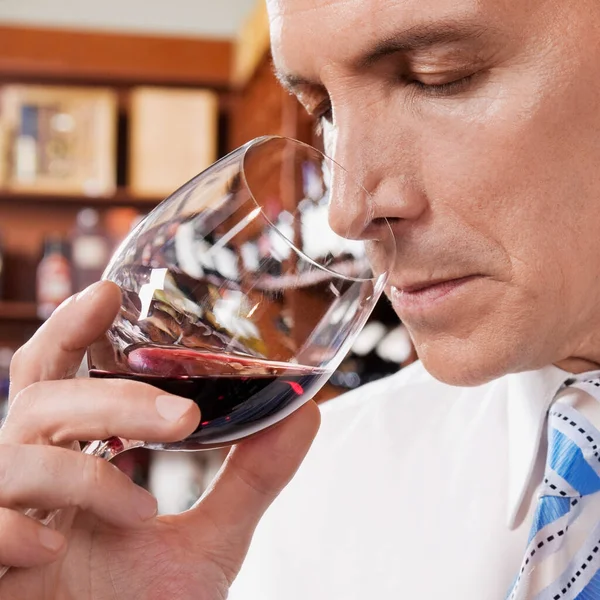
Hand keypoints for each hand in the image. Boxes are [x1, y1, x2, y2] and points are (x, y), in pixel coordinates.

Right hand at [0, 282, 319, 599]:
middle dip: (110, 399)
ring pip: (14, 454)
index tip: (109, 292)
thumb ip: (251, 477)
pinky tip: (55, 554)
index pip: (56, 376)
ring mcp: (1, 521)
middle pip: (41, 399)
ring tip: (142, 511)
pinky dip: (17, 530)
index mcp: (74, 463)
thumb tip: (307, 410)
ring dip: (86, 476)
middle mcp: (31, 482)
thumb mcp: (208, 543)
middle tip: (182, 418)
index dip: (71, 329)